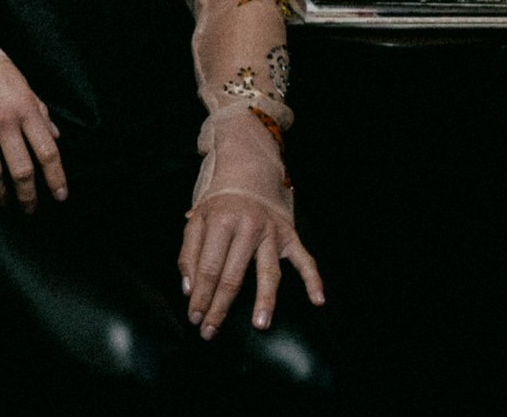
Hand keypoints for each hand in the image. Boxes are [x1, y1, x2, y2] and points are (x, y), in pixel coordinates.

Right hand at [0, 52, 66, 210]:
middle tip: (29, 209)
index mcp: (25, 105)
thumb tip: (54, 136)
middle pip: (21, 168)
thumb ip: (38, 110)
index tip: (60, 196)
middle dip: (27, 195)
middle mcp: (3, 116)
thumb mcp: (20, 81)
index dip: (56, 177)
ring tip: (3, 203)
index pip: (47, 151)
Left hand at [179, 191, 323, 336]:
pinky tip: (317, 300)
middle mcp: (247, 228)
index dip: (200, 295)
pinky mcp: (290, 236)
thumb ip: (188, 253)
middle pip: (233, 275)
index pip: (208, 268)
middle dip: (220, 306)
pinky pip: (305, 260)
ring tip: (260, 324)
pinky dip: (313, 280)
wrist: (249, 175)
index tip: (194, 317)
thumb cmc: (219, 205)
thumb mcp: (196, 220)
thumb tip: (188, 289)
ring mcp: (271, 233)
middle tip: (212, 331)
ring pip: (268, 271)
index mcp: (220, 223)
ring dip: (264, 299)